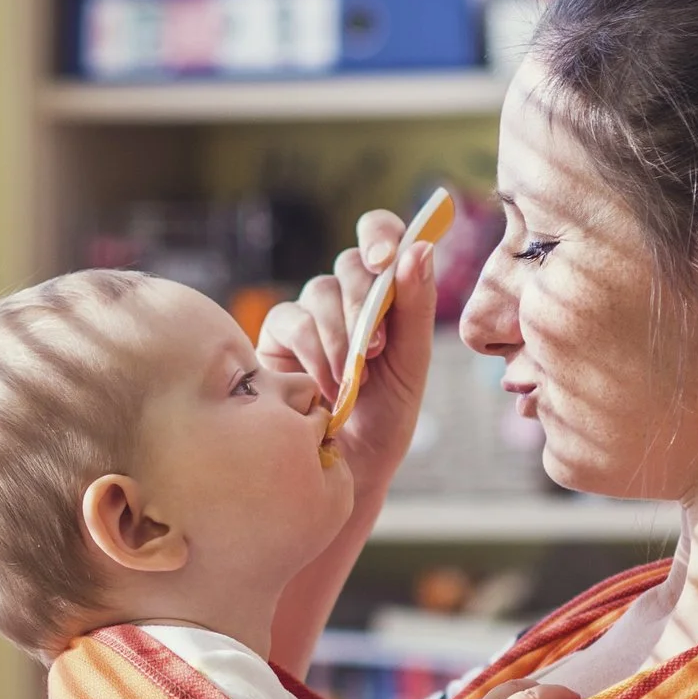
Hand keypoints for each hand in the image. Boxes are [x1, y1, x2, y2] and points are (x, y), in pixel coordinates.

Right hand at [258, 208, 437, 505]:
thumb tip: (419, 248)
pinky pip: (291, 320)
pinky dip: (312, 351)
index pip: (382, 234)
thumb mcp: (412, 361)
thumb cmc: (387, 413)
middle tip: (374, 348)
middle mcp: (348, 294)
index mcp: (387, 290)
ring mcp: (311, 312)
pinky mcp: (277, 334)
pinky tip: (324, 385)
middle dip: (364, 302)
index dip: (380, 234)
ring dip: (340, 335)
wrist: (349, 464)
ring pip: (320, 291)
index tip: (384, 260)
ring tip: (351, 379)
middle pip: (350, 263)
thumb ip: (416, 306)